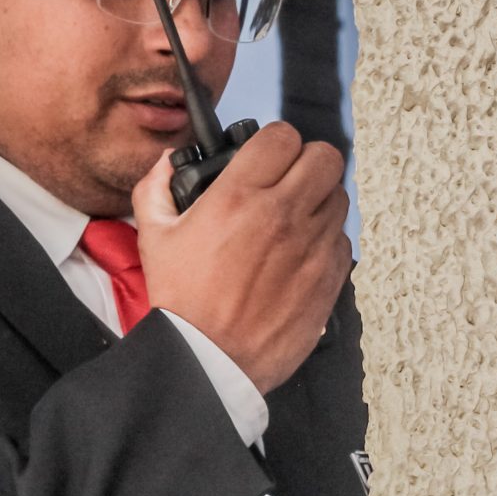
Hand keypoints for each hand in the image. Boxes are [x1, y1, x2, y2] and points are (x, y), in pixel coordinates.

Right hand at [133, 121, 351, 394]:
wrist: (210, 359)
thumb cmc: (184, 303)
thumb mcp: (154, 237)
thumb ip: (156, 188)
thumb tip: (165, 165)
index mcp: (240, 197)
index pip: (282, 136)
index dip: (273, 142)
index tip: (264, 157)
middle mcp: (283, 215)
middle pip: (325, 156)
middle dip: (305, 162)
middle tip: (287, 179)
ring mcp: (312, 246)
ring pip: (338, 196)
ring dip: (318, 200)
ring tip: (293, 219)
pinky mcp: (329, 277)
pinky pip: (342, 240)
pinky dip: (325, 241)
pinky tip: (299, 254)